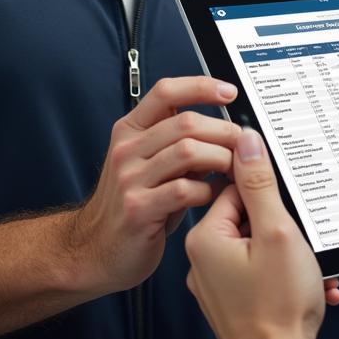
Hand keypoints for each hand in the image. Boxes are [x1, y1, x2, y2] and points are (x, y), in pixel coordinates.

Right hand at [68, 76, 240, 294]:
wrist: (95, 251)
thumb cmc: (134, 205)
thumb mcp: (151, 166)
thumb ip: (181, 146)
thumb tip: (226, 130)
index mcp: (130, 130)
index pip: (166, 92)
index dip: (200, 87)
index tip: (228, 91)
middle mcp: (127, 149)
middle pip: (185, 122)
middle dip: (223, 131)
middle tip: (243, 145)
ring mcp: (130, 179)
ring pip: (188, 151)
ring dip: (221, 159)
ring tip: (235, 170)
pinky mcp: (138, 209)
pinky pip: (184, 190)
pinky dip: (208, 190)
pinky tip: (214, 195)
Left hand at [185, 130, 338, 338]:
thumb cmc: (278, 307)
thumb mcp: (276, 232)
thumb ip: (259, 184)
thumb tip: (246, 141)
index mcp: (205, 238)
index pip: (234, 189)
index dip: (268, 195)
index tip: (289, 205)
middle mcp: (202, 260)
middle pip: (246, 218)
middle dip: (282, 226)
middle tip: (304, 241)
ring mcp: (215, 286)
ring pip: (256, 248)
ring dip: (288, 253)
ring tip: (311, 270)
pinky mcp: (231, 305)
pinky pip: (257, 275)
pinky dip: (282, 277)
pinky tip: (308, 286)